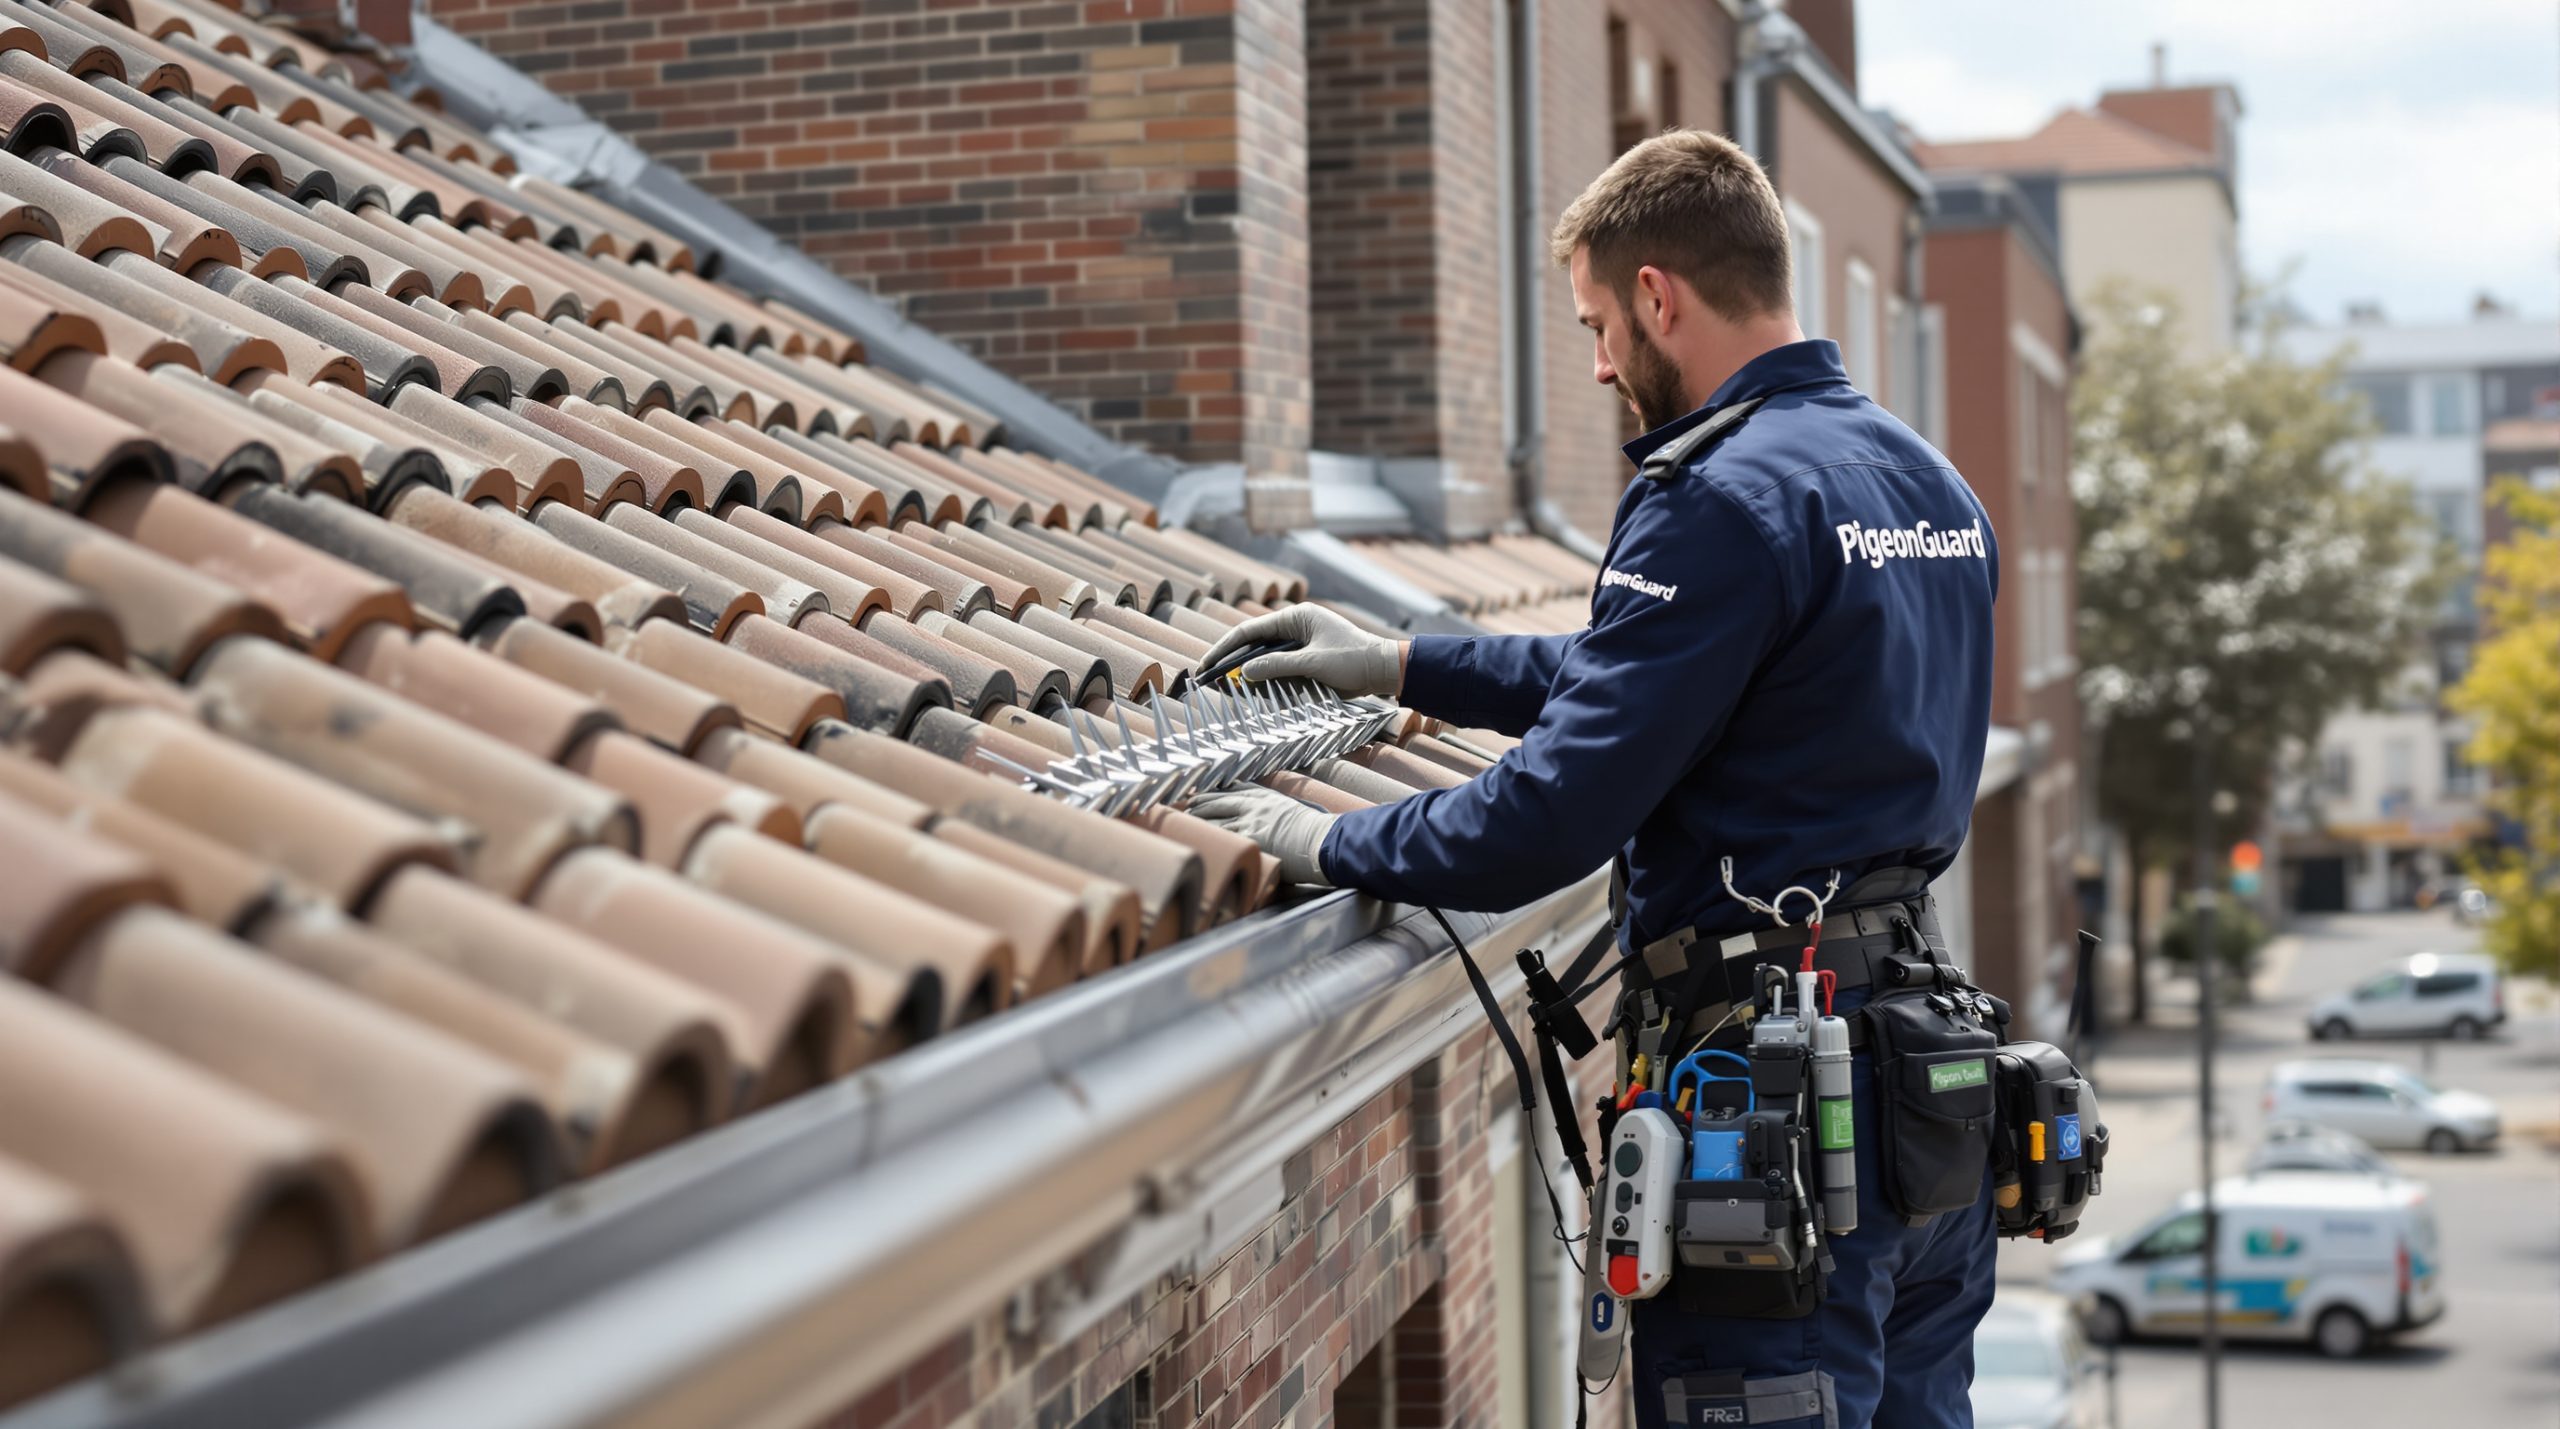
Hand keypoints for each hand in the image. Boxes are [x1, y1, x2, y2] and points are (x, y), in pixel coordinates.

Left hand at [1186, 786, 1337, 886]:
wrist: (1325, 840)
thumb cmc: (1315, 831)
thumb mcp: (1292, 811)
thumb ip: (1274, 810)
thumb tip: (1268, 820)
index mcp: (1265, 797)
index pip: (1232, 789)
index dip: (1212, 792)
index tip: (1200, 793)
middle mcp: (1255, 806)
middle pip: (1218, 801)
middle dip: (1199, 804)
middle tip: (1185, 806)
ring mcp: (1251, 822)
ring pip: (1216, 821)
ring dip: (1198, 824)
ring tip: (1184, 826)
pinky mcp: (1252, 840)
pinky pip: (1224, 839)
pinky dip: (1210, 841)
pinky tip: (1198, 843)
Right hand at [1196, 604, 1404, 697]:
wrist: (1385, 670)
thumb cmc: (1354, 660)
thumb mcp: (1313, 664)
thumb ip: (1278, 666)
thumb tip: (1246, 671)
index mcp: (1296, 617)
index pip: (1251, 630)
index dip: (1226, 648)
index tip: (1207, 664)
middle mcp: (1296, 627)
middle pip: (1256, 644)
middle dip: (1234, 661)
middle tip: (1211, 678)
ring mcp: (1302, 643)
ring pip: (1266, 658)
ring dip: (1249, 672)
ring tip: (1228, 688)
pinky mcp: (1308, 659)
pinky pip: (1280, 668)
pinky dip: (1267, 679)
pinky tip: (1253, 692)